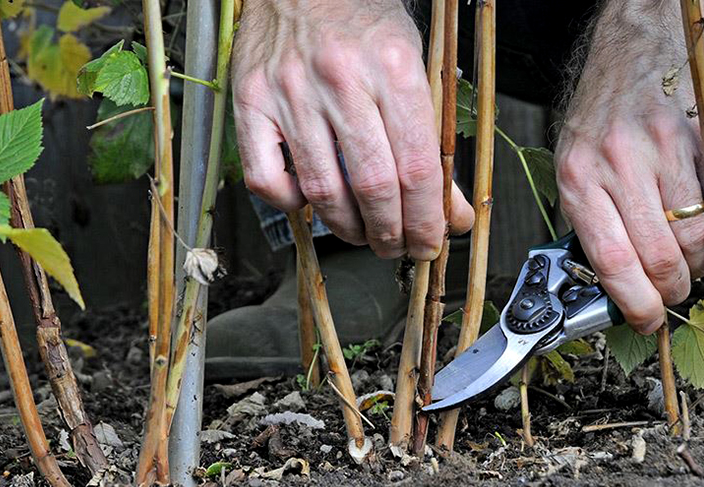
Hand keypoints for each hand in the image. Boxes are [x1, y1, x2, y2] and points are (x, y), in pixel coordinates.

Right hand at [232, 0, 473, 259]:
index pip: (417, 167)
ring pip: (323, 190)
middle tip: (398, 246)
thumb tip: (453, 212)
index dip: (427, 219)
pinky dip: (291, 205)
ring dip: (348, 228)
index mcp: (393, 67)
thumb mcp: (414, 68)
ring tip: (363, 233)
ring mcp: (289, 92)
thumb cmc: (362, 23)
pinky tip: (310, 201)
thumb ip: (433, 143)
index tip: (430, 242)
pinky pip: (266, 178)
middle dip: (391, 233)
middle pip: (373, 187)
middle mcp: (340, 79)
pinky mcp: (250, 101)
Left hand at [555, 0, 703, 333]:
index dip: (633, 302)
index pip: (611, 260)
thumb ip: (589, 221)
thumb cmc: (600, 116)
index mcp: (578, 178)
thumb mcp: (572, 166)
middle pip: (658, 256)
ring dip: (697, 266)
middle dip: (669, 291)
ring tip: (688, 262)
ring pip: (695, 238)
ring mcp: (667, 151)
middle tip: (670, 295)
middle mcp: (619, 164)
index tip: (644, 320)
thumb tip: (610, 285)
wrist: (637, 49)